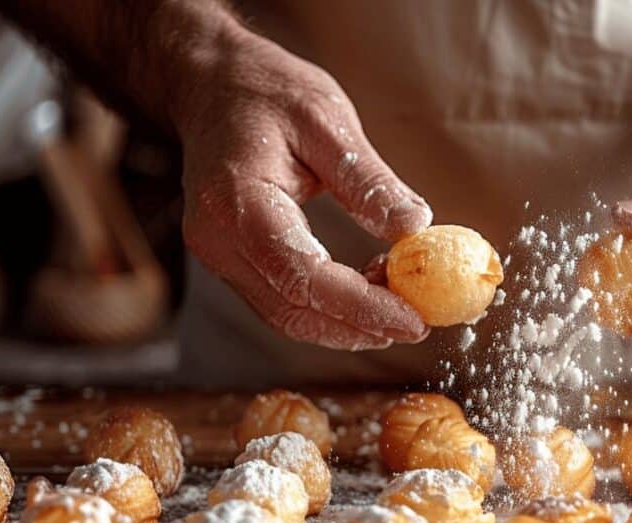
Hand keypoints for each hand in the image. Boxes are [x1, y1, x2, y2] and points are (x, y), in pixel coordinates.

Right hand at [174, 26, 431, 349]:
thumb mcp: (327, 119)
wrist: (211, 88)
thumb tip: (416, 227)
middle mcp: (219, 240)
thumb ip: (368, 179)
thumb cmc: (268, 93)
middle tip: (419, 323)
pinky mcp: (232, 263)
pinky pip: (283, 303)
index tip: (413, 320)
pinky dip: (329, 310)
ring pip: (288, 317)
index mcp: (238, 201)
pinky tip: (370, 291)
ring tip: (400, 302)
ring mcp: (219, 257)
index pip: (303, 275)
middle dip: (361, 326)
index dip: (362, 307)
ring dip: (348, 324)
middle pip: (294, 310)